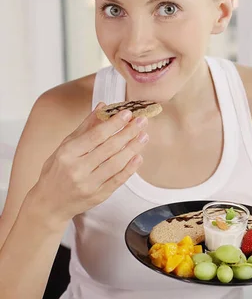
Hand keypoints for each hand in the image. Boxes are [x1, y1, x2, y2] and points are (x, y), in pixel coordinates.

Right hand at [28, 102, 148, 226]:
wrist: (49, 203)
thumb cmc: (57, 170)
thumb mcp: (66, 146)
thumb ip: (86, 126)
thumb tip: (103, 106)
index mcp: (67, 153)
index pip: (95, 136)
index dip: (114, 124)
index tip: (128, 113)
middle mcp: (77, 169)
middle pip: (109, 148)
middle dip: (128, 132)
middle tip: (142, 121)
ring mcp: (88, 184)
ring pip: (116, 163)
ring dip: (133, 148)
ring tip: (144, 136)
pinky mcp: (98, 196)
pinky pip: (118, 180)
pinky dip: (130, 168)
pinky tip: (139, 157)